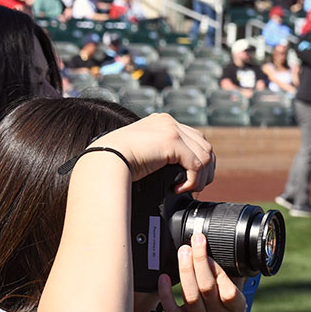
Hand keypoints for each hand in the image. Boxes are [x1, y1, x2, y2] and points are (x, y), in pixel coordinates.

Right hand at [93, 112, 215, 192]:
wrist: (104, 161)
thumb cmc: (115, 163)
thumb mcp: (142, 154)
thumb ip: (158, 155)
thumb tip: (175, 174)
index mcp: (161, 122)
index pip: (193, 139)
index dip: (197, 162)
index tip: (190, 180)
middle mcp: (168, 122)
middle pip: (204, 145)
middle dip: (205, 170)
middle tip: (194, 187)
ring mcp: (171, 129)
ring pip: (205, 155)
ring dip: (201, 177)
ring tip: (187, 189)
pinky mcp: (172, 140)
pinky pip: (197, 163)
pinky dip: (193, 180)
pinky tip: (179, 189)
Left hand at [157, 233, 246, 311]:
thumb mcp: (237, 309)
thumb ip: (237, 287)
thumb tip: (239, 263)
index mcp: (234, 310)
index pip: (227, 287)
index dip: (218, 268)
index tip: (210, 250)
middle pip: (208, 287)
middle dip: (202, 260)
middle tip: (196, 240)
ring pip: (191, 295)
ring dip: (186, 271)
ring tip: (183, 250)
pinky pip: (171, 308)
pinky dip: (166, 292)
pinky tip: (163, 276)